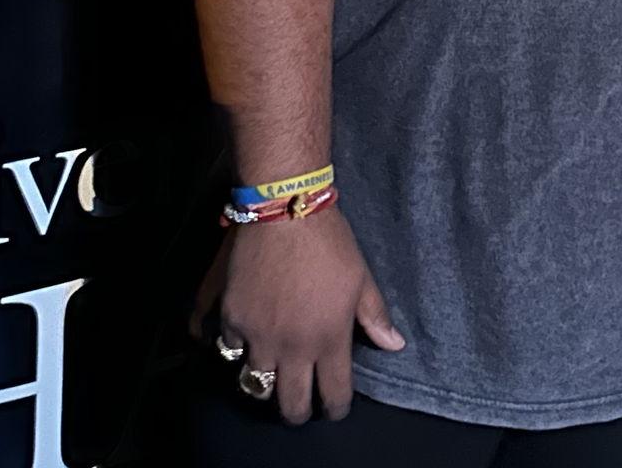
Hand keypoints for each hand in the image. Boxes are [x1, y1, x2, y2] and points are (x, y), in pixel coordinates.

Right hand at [194, 212, 404, 422]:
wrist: (285, 209)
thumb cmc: (330, 242)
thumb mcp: (361, 277)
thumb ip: (375, 317)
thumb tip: (394, 346)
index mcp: (328, 338)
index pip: (333, 393)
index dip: (336, 407)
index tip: (335, 407)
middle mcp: (291, 346)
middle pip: (290, 403)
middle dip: (297, 412)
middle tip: (301, 406)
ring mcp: (258, 335)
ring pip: (254, 384)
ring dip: (264, 383)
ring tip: (272, 374)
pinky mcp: (232, 318)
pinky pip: (227, 349)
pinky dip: (234, 348)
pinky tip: (242, 340)